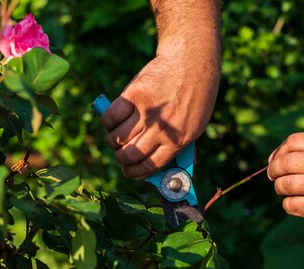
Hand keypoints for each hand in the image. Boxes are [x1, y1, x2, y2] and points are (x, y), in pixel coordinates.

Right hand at [99, 49, 219, 179]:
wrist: (190, 61)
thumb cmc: (196, 95)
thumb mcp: (196, 125)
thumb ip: (179, 145)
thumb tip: (163, 167)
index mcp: (178, 140)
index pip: (149, 166)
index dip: (135, 173)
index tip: (128, 172)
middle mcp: (161, 129)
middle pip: (130, 155)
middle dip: (121, 160)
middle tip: (121, 155)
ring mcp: (146, 112)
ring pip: (116, 138)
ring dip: (112, 142)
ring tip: (115, 138)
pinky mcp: (133, 95)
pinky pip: (110, 117)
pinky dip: (107, 123)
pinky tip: (112, 122)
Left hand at [267, 133, 303, 225]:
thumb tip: (274, 158)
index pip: (293, 141)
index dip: (279, 151)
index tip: (276, 159)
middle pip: (286, 163)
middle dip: (274, 170)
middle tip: (274, 176)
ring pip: (287, 184)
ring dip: (280, 187)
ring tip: (284, 189)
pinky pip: (293, 205)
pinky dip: (288, 204)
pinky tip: (295, 202)